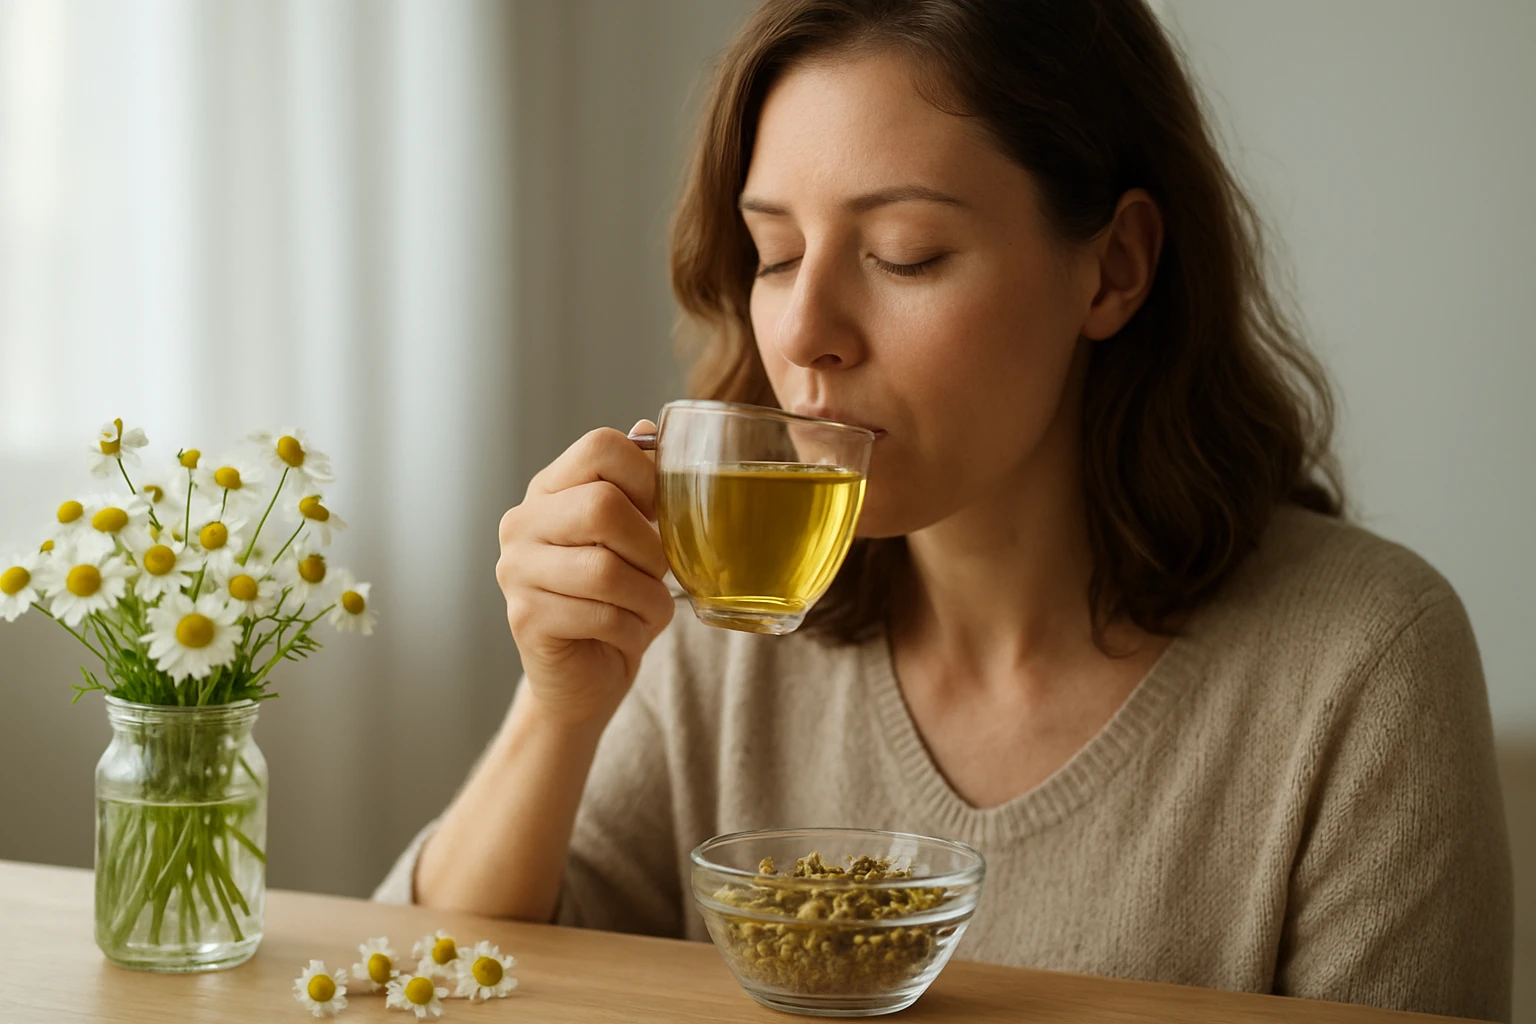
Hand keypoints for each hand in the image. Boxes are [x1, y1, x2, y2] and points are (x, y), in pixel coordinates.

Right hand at [495, 422, 674, 728]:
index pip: (600, 446)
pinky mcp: (525, 618)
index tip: (660, 514)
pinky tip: (629, 633)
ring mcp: (516, 571)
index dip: (648, 476)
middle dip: (650, 546)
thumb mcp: (634, 539)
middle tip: (657, 572)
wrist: (583, 679)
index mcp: (550, 489)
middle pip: (603, 506)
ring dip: (647, 596)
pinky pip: (601, 615)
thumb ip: (641, 487)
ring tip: (648, 608)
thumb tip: (652, 429)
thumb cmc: (617, 600)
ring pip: (605, 569)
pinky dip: (634, 629)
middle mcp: (522, 522)